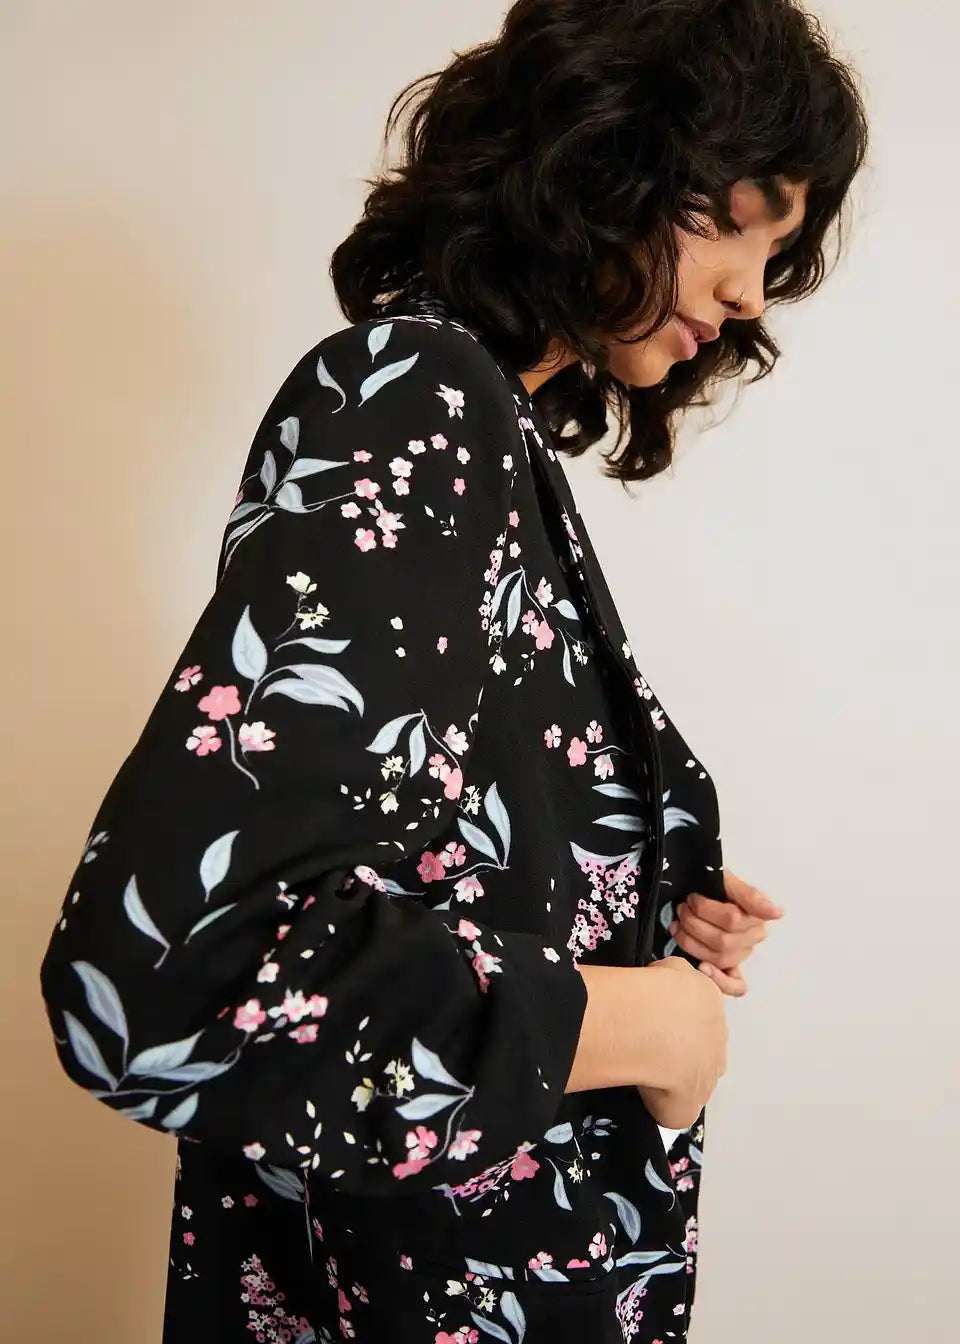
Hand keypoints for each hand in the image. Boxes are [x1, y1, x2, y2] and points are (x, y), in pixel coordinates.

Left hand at [633, 956, 727, 1129]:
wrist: (661, 1040)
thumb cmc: (668, 1078)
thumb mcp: (676, 1114)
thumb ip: (679, 1108)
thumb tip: (667, 1102)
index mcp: (716, 1065)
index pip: (704, 1065)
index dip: (681, 1065)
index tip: (659, 1066)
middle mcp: (717, 1031)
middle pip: (699, 1031)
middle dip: (678, 1034)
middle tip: (648, 1040)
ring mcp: (703, 997)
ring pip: (687, 1000)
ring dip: (668, 1006)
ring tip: (639, 1015)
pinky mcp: (684, 971)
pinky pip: (671, 971)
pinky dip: (658, 977)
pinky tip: (638, 988)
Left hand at [668, 867, 784, 996]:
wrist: (697, 886)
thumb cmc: (711, 884)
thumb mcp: (726, 878)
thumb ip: (749, 895)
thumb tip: (778, 913)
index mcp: (756, 915)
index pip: (732, 920)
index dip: (706, 909)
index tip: (692, 897)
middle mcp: (753, 936)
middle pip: (723, 941)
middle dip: (694, 923)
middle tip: (681, 908)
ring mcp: (742, 953)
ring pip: (720, 959)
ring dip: (692, 942)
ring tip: (678, 925)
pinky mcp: (730, 967)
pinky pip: (735, 985)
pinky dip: (720, 981)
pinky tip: (702, 968)